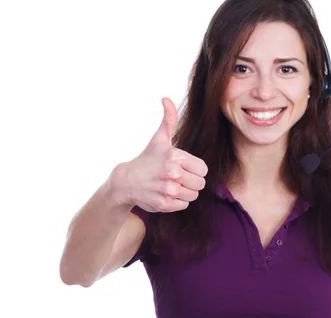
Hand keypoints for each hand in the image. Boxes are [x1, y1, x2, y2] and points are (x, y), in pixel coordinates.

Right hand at [109, 97, 207, 212]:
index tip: (184, 168)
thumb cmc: (147, 159)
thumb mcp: (159, 139)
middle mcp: (172, 173)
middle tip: (178, 178)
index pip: (203, 169)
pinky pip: (184, 205)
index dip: (195, 169)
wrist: (126, 181)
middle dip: (191, 181)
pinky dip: (177, 202)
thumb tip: (166, 99)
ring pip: (193, 195)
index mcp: (175, 156)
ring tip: (172, 186)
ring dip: (185, 192)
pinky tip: (166, 194)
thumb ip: (168, 119)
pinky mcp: (164, 204)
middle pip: (200, 184)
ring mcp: (168, 190)